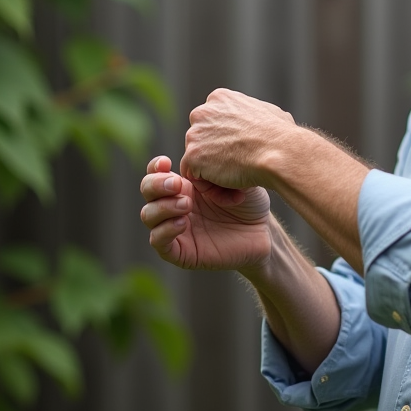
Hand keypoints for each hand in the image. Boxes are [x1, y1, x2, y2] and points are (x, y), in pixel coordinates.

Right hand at [140, 155, 271, 271]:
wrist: (263, 232)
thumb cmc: (250, 202)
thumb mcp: (234, 178)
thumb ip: (213, 168)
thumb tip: (195, 158)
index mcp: (184, 185)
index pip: (156, 172)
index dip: (156, 166)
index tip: (167, 162)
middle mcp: (174, 205)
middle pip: (147, 190)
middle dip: (156, 184)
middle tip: (178, 184)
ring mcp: (175, 228)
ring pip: (148, 215)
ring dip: (163, 207)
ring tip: (187, 204)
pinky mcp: (181, 251)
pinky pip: (158, 241)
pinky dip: (164, 230)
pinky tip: (182, 223)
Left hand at [181, 88, 296, 190]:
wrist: (280, 151)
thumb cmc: (282, 135)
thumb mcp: (268, 111)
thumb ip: (253, 114)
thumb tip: (262, 117)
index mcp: (219, 98)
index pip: (212, 122)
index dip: (225, 141)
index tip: (243, 152)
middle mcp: (202, 112)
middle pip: (200, 139)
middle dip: (216, 155)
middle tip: (239, 169)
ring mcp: (195, 134)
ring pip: (197, 159)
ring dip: (214, 173)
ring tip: (238, 184)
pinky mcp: (193, 156)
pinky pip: (195, 177)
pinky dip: (211, 188)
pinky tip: (233, 192)